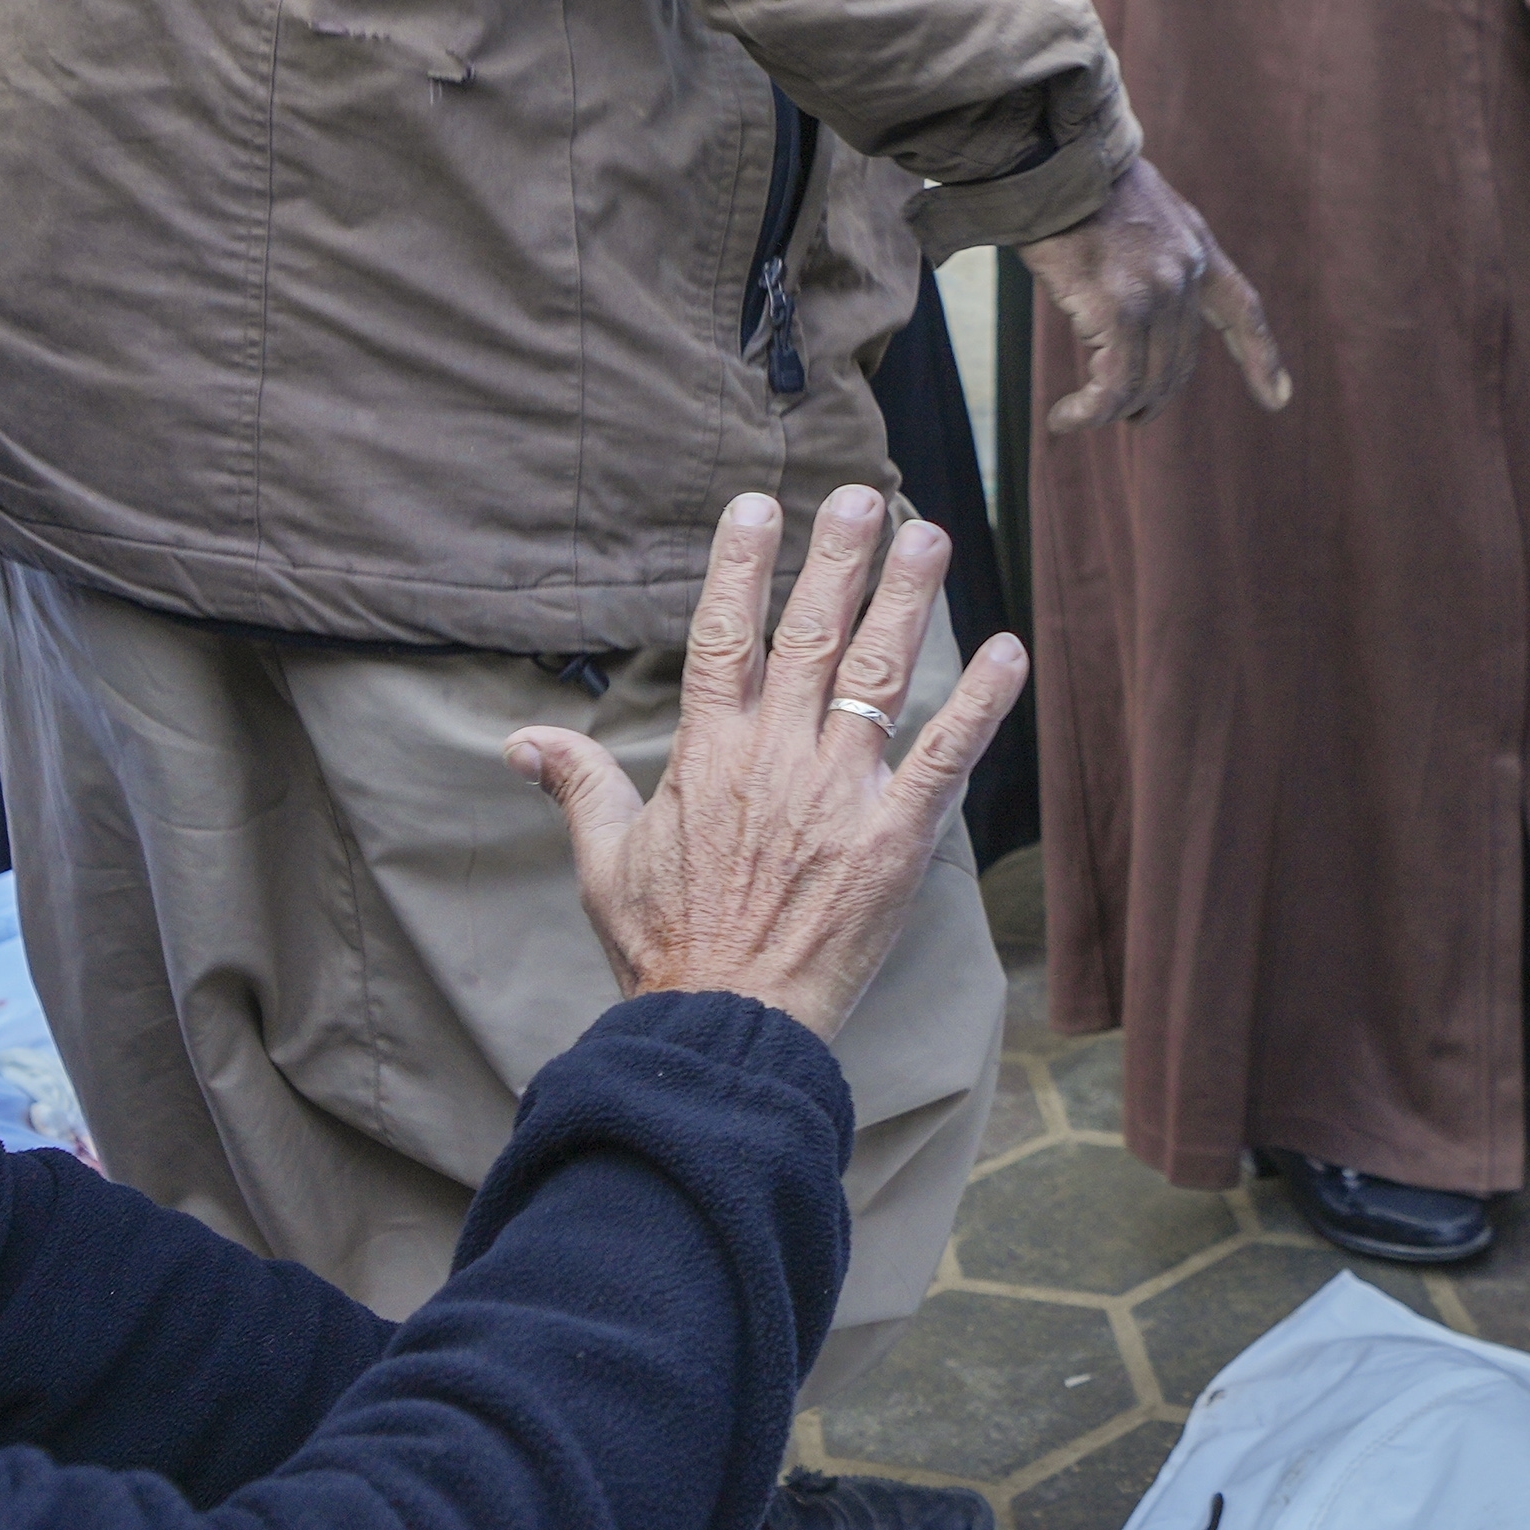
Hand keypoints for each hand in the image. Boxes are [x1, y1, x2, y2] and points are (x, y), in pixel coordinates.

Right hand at [507, 489, 1025, 1038]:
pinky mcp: (894, 839)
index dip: (739, 567)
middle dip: (835, 560)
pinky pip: (946, 756)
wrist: (725, 1032)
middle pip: (808, 635)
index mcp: (707, 756)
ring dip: (905, 600)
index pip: (722, 636)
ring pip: (877, 674)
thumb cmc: (665, 953)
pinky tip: (1008, 650)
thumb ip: (578, 788)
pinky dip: (980, 702)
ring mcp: (839, 795)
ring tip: (929, 536)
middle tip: (860, 497)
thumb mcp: (604, 866)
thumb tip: (521, 742)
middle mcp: (775, 759)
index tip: (757, 508)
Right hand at [1023, 152, 1288, 429]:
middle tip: (1126, 416)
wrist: (1052, 156)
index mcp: (1195, 246)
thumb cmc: (1076, 182)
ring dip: (1112, 409)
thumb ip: (1149, 253)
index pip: (1240, 307)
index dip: (1261, 357)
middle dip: (1152, 397)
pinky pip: (1112, 384)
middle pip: (1178, 363)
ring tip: (1078, 417)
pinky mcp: (1117, 308)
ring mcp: (1155, 293)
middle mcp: (1185, 272)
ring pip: (1145, 380)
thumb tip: (1130, 301)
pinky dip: (1090, 410)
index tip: (1278, 398)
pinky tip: (1067, 417)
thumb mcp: (1136, 210)